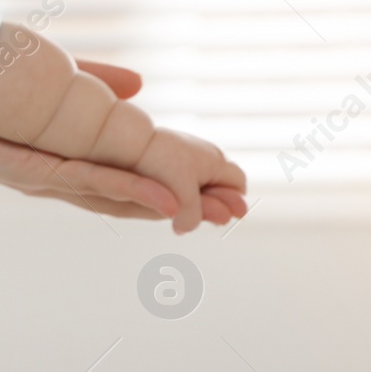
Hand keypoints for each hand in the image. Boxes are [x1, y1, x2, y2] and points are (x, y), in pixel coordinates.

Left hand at [0, 60, 247, 227]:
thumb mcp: (43, 82)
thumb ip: (92, 83)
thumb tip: (139, 86)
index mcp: (58, 153)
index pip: (130, 174)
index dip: (178, 183)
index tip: (223, 190)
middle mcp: (51, 173)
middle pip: (130, 196)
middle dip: (186, 204)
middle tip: (238, 212)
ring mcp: (38, 173)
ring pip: (115, 194)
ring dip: (168, 206)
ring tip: (213, 213)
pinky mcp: (20, 168)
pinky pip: (81, 181)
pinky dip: (125, 193)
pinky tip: (163, 201)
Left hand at [134, 127, 248, 233]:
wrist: (133, 142)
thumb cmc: (161, 165)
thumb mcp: (182, 197)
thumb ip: (191, 216)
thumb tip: (185, 229)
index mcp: (217, 162)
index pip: (238, 185)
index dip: (233, 203)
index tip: (222, 217)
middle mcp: (207, 154)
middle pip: (221, 182)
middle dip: (215, 201)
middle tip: (204, 217)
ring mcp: (190, 152)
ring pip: (201, 179)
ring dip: (196, 196)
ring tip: (183, 209)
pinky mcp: (173, 153)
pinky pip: (183, 173)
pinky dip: (180, 187)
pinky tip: (167, 195)